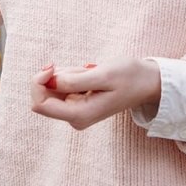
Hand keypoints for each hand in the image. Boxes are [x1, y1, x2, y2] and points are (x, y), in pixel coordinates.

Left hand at [30, 58, 160, 130]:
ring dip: (66, 74)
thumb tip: (49, 82)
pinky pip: (61, 86)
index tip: (52, 67)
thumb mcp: (103, 75)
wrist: (147, 82)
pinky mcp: (76, 103)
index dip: (38, 82)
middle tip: (81, 70)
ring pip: (52, 87)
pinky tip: (89, 75)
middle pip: (42, 95)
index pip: (39, 104)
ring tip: (90, 74)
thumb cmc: (129, 77)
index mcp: (79, 115)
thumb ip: (75, 81)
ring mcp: (75, 111)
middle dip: (56, 76)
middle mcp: (74, 118)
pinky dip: (70, 75)